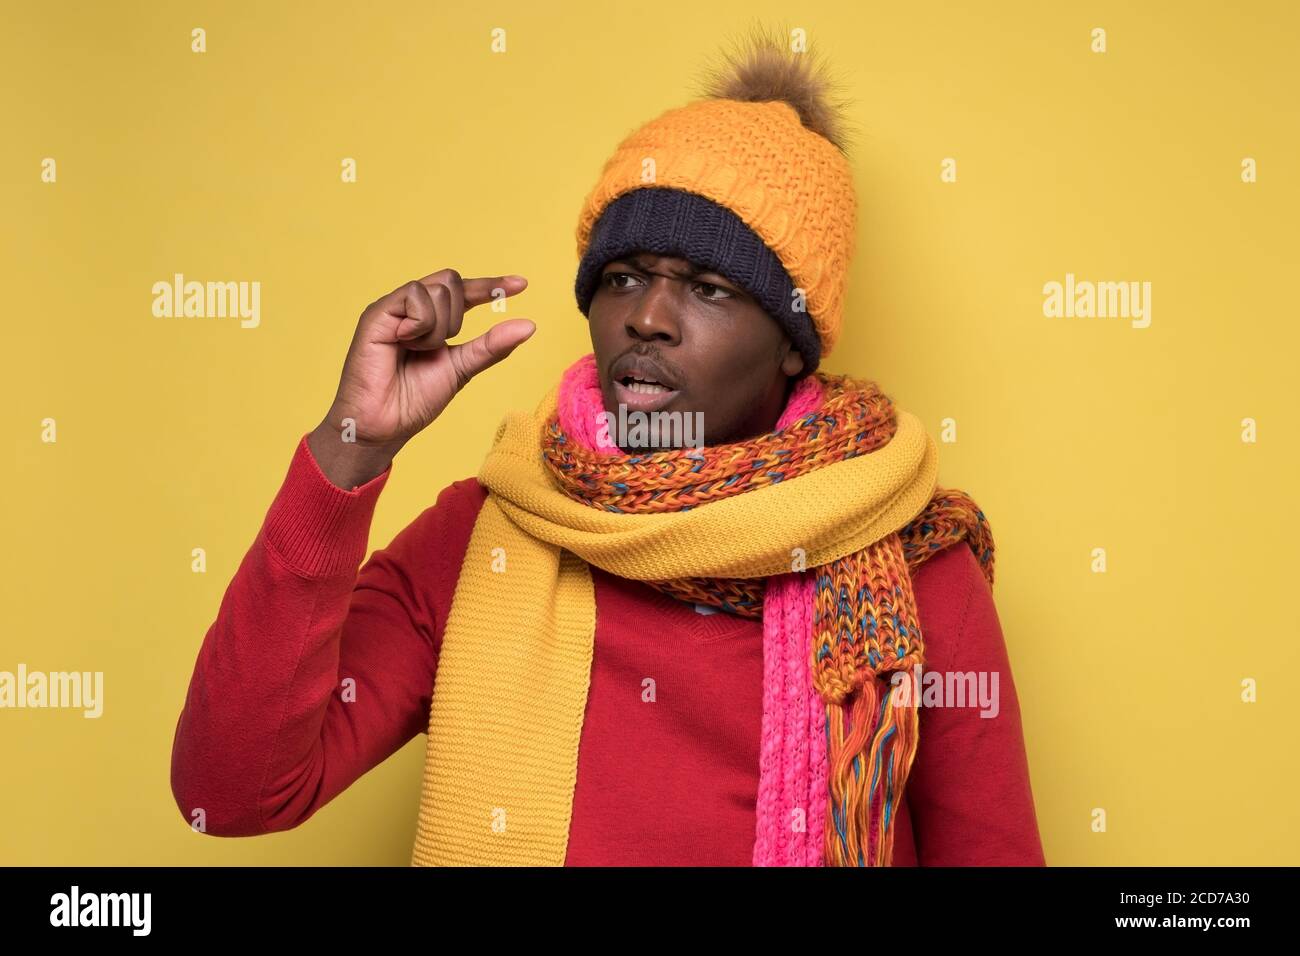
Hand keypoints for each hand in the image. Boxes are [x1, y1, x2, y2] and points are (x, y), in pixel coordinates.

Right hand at [309, 269, 534, 487]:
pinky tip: (404, 341)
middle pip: (452, 283)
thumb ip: (491, 346)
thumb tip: (529, 325)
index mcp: (431, 320)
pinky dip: (420, 323)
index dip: (491, 286)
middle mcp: (411, 309)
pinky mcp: (377, 314)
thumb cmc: (414, 400)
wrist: (385, 426)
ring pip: (437, 290)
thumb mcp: (462, 369)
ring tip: (415, 350)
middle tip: (436, 348)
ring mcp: (393, 309)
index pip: (464, 292)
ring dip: (438, 327)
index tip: (522, 284)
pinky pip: (413, 297)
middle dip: (456, 317)